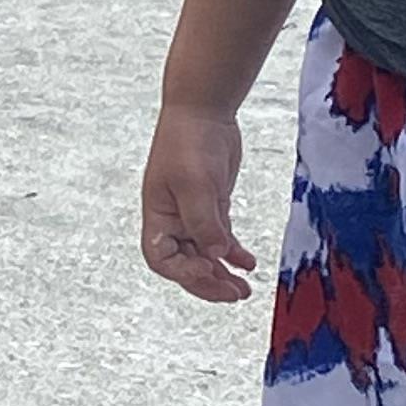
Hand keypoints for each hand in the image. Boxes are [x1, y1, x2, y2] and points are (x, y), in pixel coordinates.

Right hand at [141, 102, 256, 301]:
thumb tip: (216, 256)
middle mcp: (172, 219)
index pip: (161, 259)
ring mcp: (192, 213)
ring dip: (222, 274)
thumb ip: (204, 221)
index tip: (208, 268)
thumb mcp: (196, 182)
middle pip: (184, 264)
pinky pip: (220, 239)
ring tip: (243, 290)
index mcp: (158, 215)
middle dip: (208, 282)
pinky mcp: (212, 205)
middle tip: (234, 295)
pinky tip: (248, 263)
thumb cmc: (189, 141)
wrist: (203, 110)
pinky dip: (233, 253)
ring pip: (204, 255)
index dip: (183, 272)